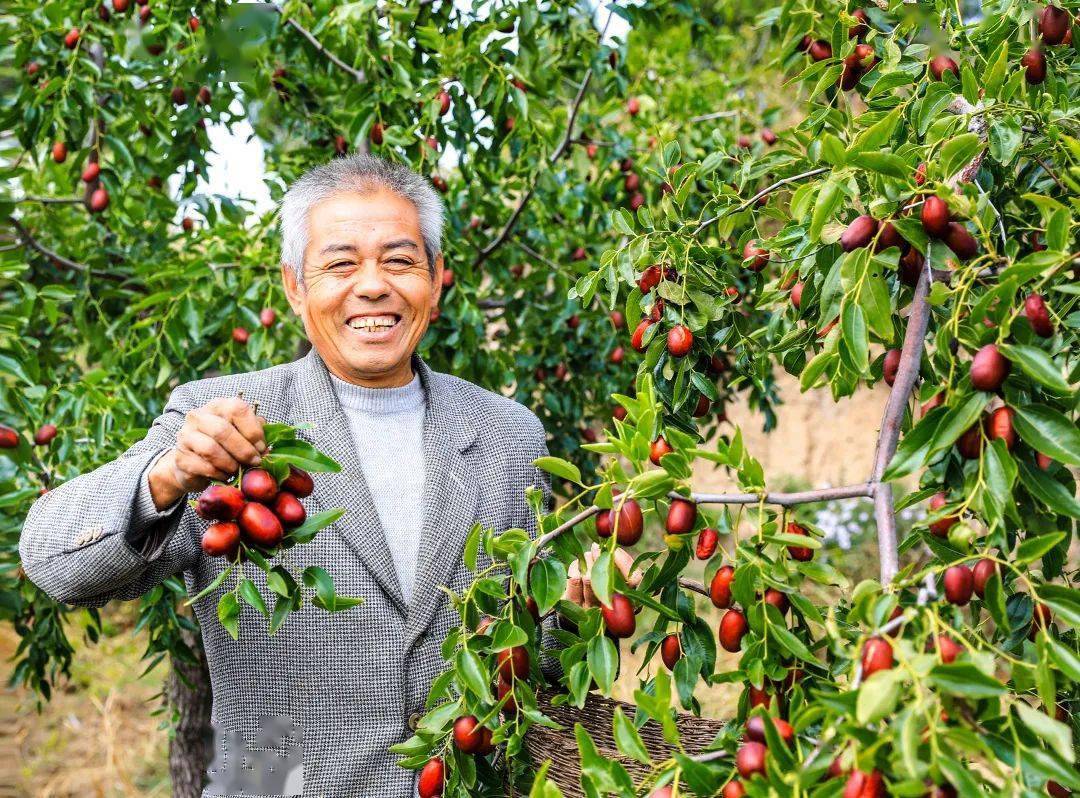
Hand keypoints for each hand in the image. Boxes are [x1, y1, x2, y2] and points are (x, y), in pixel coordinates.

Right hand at [148, 397, 266, 508]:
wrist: (194, 465)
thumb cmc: (225, 447)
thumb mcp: (242, 434)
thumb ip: (255, 433)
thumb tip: (267, 445)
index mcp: (218, 406)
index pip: (237, 409)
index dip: (253, 430)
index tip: (262, 447)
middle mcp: (198, 416)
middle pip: (222, 430)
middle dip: (244, 450)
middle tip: (255, 462)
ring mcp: (185, 436)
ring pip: (211, 449)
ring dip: (231, 464)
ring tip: (239, 470)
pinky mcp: (180, 457)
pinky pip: (203, 467)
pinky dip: (219, 474)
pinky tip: (225, 476)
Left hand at [564, 543, 641, 607]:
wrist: (575, 612)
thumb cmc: (600, 588)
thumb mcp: (613, 578)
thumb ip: (617, 564)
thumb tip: (611, 545)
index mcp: (627, 599)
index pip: (635, 580)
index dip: (625, 562)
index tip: (614, 549)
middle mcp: (611, 607)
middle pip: (609, 579)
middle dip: (601, 557)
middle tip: (596, 547)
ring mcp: (590, 609)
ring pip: (589, 578)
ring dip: (587, 560)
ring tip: (588, 555)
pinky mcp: (573, 604)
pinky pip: (574, 579)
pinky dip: (575, 566)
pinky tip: (577, 566)